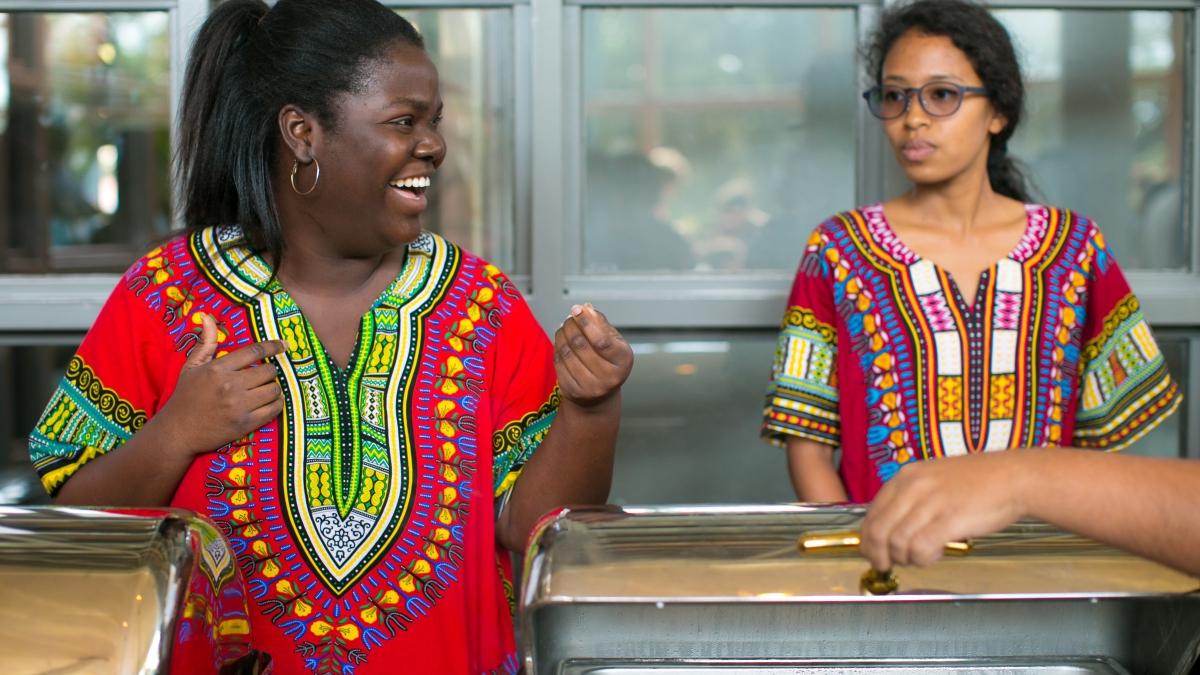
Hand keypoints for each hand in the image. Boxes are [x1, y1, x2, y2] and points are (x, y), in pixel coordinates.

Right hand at [156, 312, 286, 454]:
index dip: (273, 346)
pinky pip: (274, 410)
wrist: (177, 432)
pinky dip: (276, 404)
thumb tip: (207, 316)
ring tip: (266, 389)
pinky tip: (270, 402)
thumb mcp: (191, 367)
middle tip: (264, 375)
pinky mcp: (245, 424)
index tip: (284, 345)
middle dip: (271, 371)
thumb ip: (206, 343)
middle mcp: (230, 386)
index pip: (254, 351)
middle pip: (269, 371)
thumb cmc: (185, 397)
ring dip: (274, 388)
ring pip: (274, 390)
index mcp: (218, 369)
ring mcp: (239, 406)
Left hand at [553, 303, 632, 409]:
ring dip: (561, 335)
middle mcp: (609, 377)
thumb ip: (601, 324)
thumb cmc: (607, 361)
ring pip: (567, 353)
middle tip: (569, 319)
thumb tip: (586, 309)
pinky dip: (557, 349)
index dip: (586, 322)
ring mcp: (591, 387)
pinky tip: (561, 343)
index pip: (602, 339)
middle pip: (581, 344)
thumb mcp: (612, 341)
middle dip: (571, 326)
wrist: (600, 394)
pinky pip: (559, 363)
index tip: (577, 309)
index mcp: (623, 360)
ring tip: (563, 329)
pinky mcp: (573, 391)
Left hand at [860, 453, 1029, 570]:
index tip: (871, 552)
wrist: (1013, 477)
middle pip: (879, 530)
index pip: (872, 513)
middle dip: (878, 554)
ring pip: (897, 543)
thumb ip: (910, 499)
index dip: (868, 538)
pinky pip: (920, 549)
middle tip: (885, 565)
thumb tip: (891, 528)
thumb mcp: (933, 479)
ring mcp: (930, 503)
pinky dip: (922, 559)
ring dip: (904, 558)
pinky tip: (934, 555)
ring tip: (918, 558)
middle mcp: (913, 487)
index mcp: (906, 477)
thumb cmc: (977, 482)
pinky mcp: (949, 520)